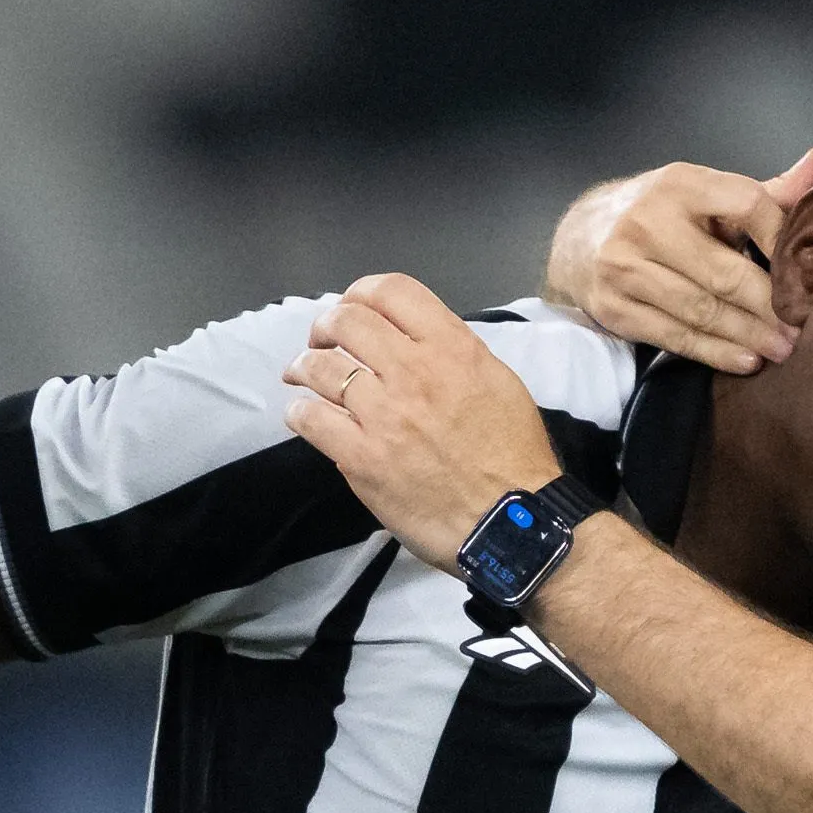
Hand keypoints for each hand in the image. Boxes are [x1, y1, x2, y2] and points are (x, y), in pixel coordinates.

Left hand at [284, 274, 563, 566]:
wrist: (513, 521)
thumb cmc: (513, 454)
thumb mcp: (497, 381)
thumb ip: (453, 354)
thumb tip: (413, 343)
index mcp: (452, 348)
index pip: (391, 291)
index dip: (361, 292)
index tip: (353, 308)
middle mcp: (413, 371)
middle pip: (346, 321)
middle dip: (325, 326)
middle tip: (322, 341)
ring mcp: (383, 415)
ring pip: (320, 368)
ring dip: (303, 366)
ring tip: (301, 375)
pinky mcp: (361, 458)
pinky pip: (311, 420)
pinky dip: (299, 412)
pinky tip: (303, 416)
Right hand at [543, 141, 812, 373]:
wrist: (579, 239)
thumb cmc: (660, 214)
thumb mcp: (705, 193)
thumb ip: (766, 190)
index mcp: (680, 183)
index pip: (747, 204)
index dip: (782, 238)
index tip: (808, 270)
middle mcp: (647, 222)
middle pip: (724, 272)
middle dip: (770, 306)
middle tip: (801, 327)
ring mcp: (625, 267)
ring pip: (700, 310)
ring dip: (747, 335)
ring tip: (781, 348)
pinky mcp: (615, 308)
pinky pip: (674, 336)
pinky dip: (714, 351)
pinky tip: (744, 359)